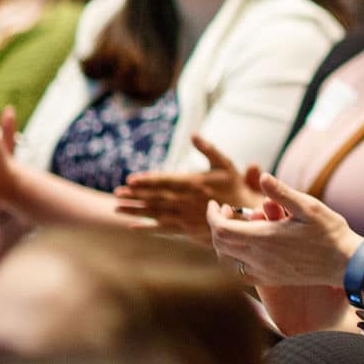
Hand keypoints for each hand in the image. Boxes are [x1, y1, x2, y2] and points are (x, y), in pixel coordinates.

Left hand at [114, 134, 263, 241]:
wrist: (247, 214)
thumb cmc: (234, 186)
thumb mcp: (225, 163)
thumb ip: (208, 149)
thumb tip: (193, 134)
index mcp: (195, 183)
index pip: (166, 181)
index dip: (147, 181)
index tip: (130, 180)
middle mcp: (187, 200)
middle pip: (157, 197)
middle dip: (135, 196)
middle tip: (117, 193)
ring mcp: (187, 216)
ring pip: (156, 213)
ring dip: (136, 210)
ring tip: (117, 208)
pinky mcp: (188, 229)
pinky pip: (164, 228)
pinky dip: (148, 228)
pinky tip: (132, 227)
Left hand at [206, 173, 359, 286]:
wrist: (345, 263)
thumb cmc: (330, 232)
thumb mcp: (308, 206)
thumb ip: (281, 193)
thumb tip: (261, 176)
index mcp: (264, 239)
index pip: (220, 230)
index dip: (213, 216)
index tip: (217, 204)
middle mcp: (259, 259)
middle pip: (219, 245)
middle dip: (216, 226)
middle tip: (227, 211)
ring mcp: (264, 272)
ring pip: (226, 262)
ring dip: (223, 243)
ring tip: (235, 227)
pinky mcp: (271, 280)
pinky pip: (240, 274)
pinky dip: (233, 260)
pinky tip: (246, 248)